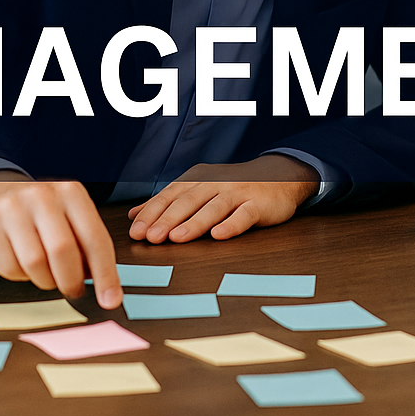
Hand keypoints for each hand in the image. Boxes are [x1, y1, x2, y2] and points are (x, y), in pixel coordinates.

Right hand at [0, 173, 121, 307]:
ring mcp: (11, 209)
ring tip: (46, 272)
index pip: (95, 238)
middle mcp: (41, 196)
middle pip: (63, 252)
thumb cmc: (38, 211)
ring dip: (45, 280)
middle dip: (71, 281)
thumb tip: (105, 286)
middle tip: (73, 289)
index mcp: (70, 192)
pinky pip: (9, 268)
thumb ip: (87, 244)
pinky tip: (22, 263)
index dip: (105, 274)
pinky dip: (20, 276)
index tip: (111, 300)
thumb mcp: (69, 215)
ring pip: (34, 264)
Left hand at [127, 155, 317, 242]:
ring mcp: (237, 193)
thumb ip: (168, 202)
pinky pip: (244, 215)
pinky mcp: (258, 205)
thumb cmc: (233, 188)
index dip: (151, 213)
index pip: (169, 196)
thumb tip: (135, 214)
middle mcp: (214, 183)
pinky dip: (231, 225)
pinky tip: (219, 235)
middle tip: (151, 237)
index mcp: (196, 181)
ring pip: (213, 208)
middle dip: (167, 220)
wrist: (279, 177)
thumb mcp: (198, 190)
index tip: (135, 231)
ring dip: (194, 223)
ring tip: (177, 238)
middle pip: (188, 202)